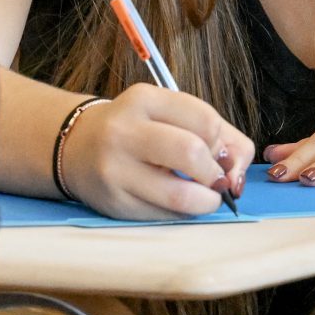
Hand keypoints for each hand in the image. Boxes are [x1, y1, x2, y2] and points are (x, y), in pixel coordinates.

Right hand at [63, 84, 256, 220]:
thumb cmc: (136, 129)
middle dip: (215, 174)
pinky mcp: (115, 203)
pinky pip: (163, 215)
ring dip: (206, 201)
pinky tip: (180, 205)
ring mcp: (116, 169)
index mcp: (144, 99)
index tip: (220, 154)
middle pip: (191, 152)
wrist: (75, 147)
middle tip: (217, 181)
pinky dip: (183, 213)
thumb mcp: (168, 114)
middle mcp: (125, 131)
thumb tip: (239, 168)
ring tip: (208, 198)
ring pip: (179, 194)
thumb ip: (214, 132)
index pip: (205, 120)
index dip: (223, 143)